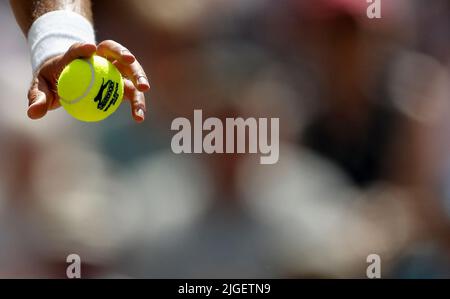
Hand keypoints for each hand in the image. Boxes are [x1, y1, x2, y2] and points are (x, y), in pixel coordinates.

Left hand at [27, 40, 149, 122]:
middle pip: (115, 51)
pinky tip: (138, 117)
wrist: (68, 78)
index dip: (84, 47)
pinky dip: (136, 102)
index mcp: (79, 53)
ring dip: (139, 78)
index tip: (91, 49)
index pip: (80, 48)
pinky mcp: (123, 81)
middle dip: (125, 54)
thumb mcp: (40, 87)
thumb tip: (33, 113)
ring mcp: (115, 68)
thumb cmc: (53, 79)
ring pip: (130, 69)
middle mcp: (100, 56)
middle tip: (131, 62)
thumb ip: (37, 97)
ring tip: (144, 91)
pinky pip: (131, 91)